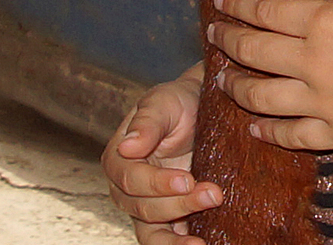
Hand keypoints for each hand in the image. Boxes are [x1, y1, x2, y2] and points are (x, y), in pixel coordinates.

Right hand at [101, 70, 222, 244]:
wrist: (200, 109)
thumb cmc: (177, 102)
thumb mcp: (163, 102)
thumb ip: (147, 122)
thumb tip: (127, 147)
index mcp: (118, 159)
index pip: (131, 180)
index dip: (157, 183)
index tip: (187, 180)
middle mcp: (127, 188)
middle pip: (144, 209)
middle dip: (179, 205)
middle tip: (214, 194)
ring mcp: (146, 206)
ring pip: (153, 234)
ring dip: (177, 241)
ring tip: (203, 243)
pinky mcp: (169, 217)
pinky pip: (170, 240)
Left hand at [208, 0, 332, 150]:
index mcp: (324, 22)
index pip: (264, 12)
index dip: (237, 5)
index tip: (219, 1)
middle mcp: (314, 64)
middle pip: (255, 53)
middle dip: (227, 43)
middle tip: (213, 37)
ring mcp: (325, 103)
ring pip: (263, 98)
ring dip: (236, 88)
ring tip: (222, 81)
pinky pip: (293, 136)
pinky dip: (269, 132)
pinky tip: (256, 128)